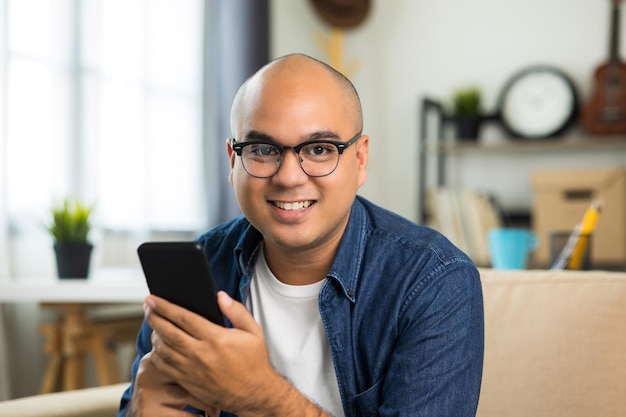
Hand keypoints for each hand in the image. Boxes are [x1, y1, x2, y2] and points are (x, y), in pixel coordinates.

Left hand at [144, 291, 281, 414]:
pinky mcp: (188, 382)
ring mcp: (192, 370)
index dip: (165, 306)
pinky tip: (159, 347)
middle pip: (168, 332)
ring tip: (154, 325)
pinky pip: (165, 367)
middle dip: (154, 316)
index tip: (154, 298)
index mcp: (216, 338)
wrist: (255, 394)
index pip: (184, 318)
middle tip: (147, 306)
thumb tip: (220, 296)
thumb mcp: (254, 332)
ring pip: (163, 349)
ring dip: (154, 335)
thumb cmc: (254, 362)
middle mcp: (201, 354)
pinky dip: (157, 355)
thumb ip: (237, 311)